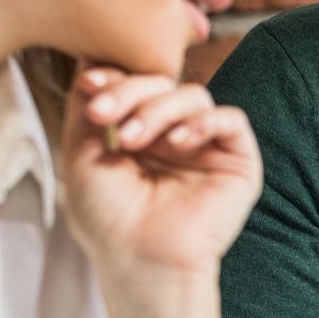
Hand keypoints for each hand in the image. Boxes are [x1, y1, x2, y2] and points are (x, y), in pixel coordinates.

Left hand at [58, 65, 263, 290]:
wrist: (140, 261)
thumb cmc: (108, 219)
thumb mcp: (81, 154)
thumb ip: (87, 106)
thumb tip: (89, 56)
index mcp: (140, 132)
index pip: (135, 84)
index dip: (114, 75)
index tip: (89, 85)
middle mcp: (175, 135)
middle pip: (162, 82)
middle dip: (130, 91)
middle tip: (106, 116)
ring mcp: (206, 146)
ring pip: (193, 96)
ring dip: (159, 109)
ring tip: (134, 139)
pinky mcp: (237, 161)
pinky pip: (231, 120)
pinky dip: (203, 122)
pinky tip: (177, 142)